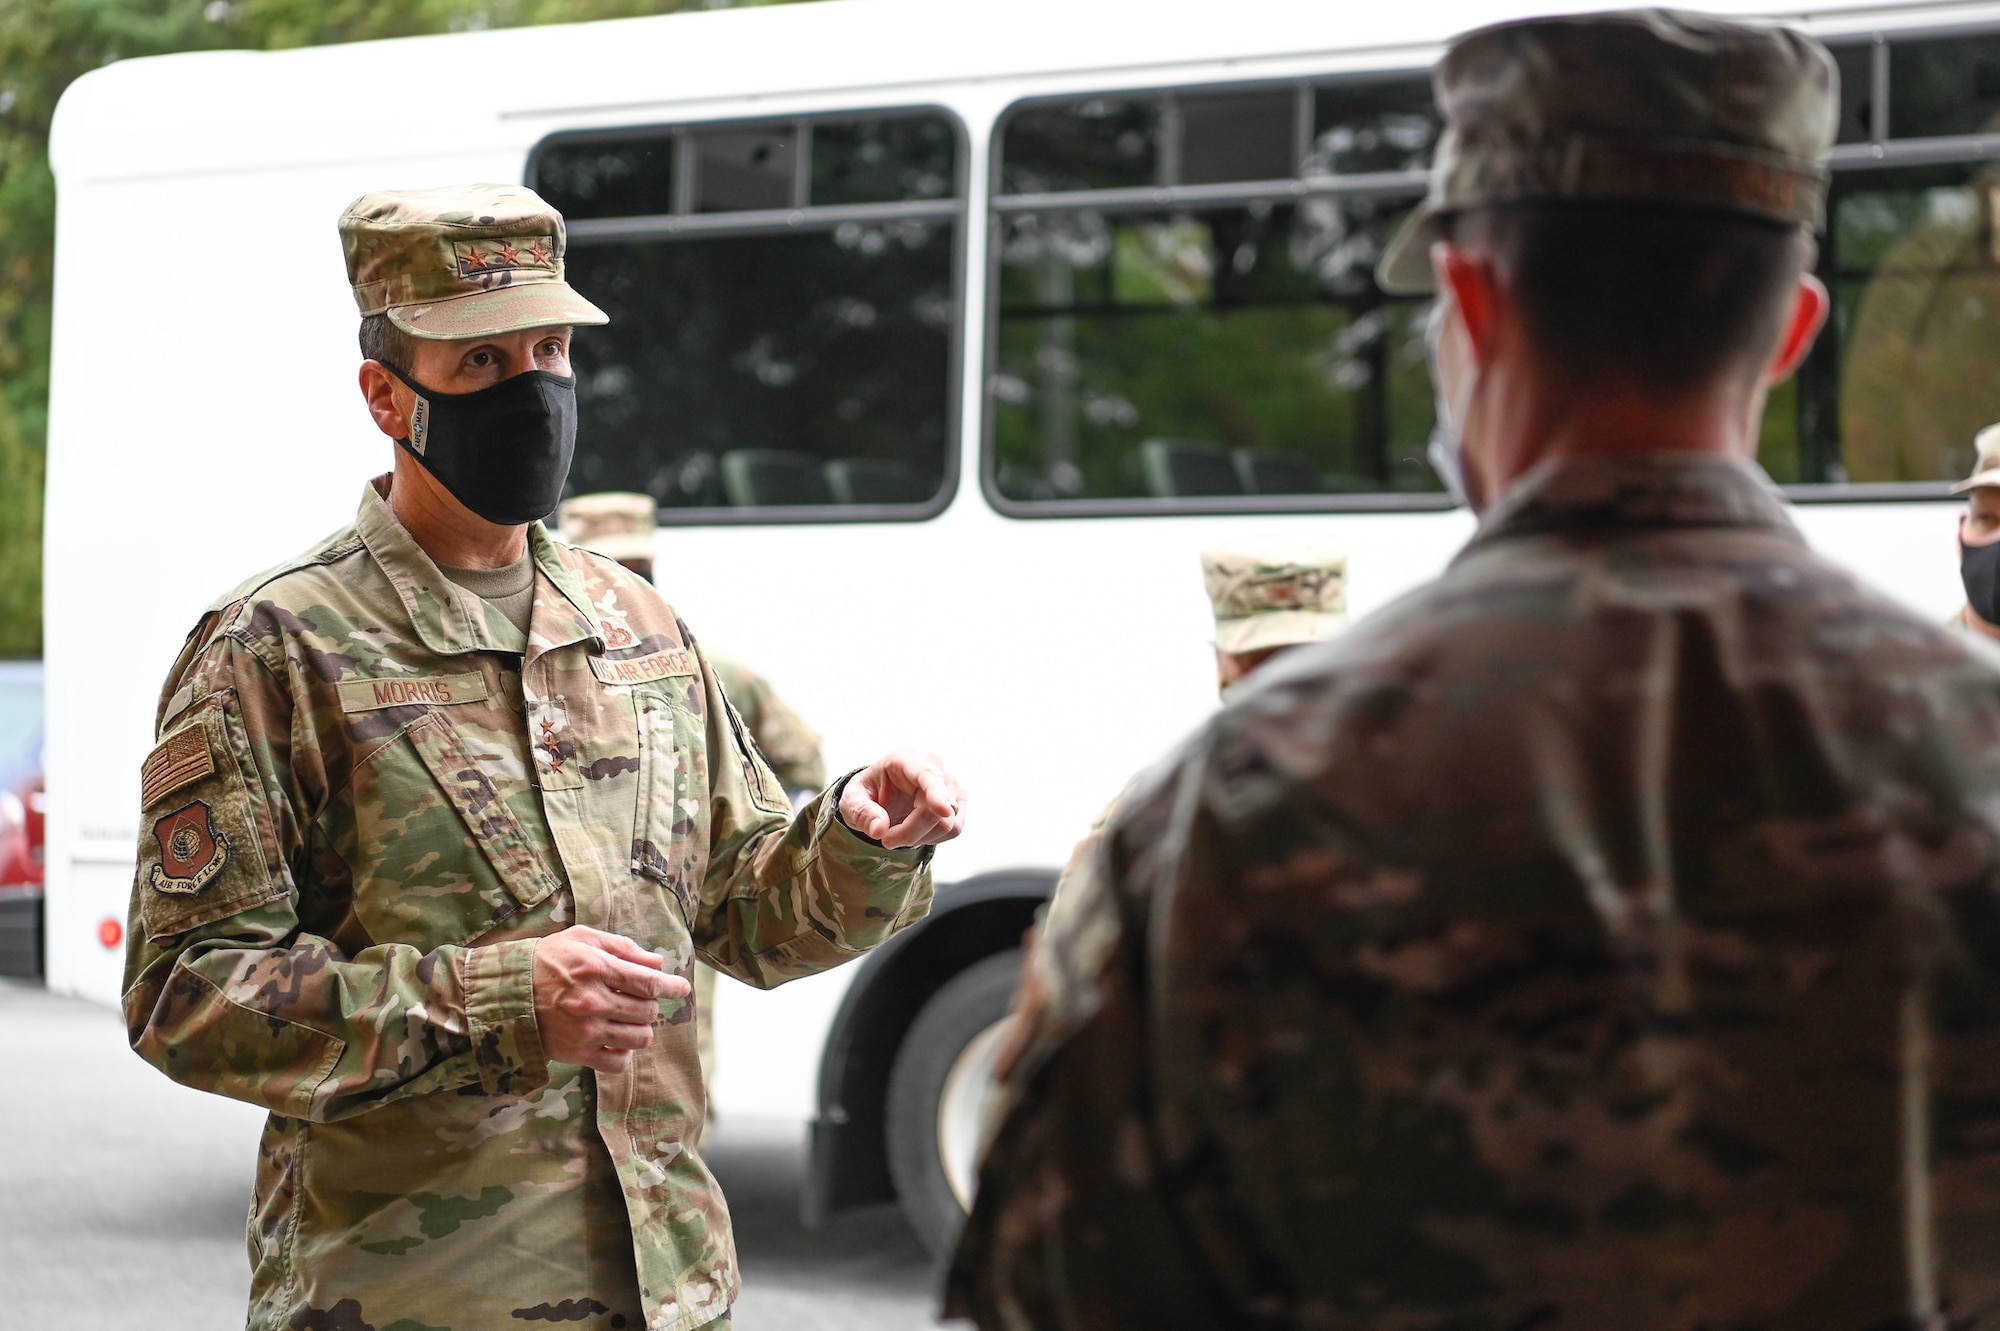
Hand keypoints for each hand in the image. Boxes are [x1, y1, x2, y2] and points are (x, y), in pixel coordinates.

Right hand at [531, 926, 689, 1073]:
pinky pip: (618, 1062)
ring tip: (627, 1019)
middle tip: (638, 999)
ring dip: (641, 1028)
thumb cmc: (547, 960)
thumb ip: (623, 947)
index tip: (682, 988)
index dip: (672, 986)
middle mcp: (594, 1002)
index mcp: (597, 969)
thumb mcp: (582, 939)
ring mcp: (586, 1030)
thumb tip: (657, 962)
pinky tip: (615, 1039)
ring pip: (639, 1038)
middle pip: (648, 1011)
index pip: (649, 983)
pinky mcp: (577, 1053)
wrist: (505, 993)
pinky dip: (624, 1053)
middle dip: (650, 1005)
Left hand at [838, 749, 966, 849]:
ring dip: (920, 837)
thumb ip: (861, 813)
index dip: (936, 793)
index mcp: (904, 759)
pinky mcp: (958, 800)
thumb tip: (879, 829)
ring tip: (898, 833)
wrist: (881, 795)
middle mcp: (933, 766)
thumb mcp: (851, 801)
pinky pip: (954, 828)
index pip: (927, 775)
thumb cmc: (867, 793)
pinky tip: (916, 831)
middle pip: (935, 809)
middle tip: (886, 839)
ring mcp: (950, 783)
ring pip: (947, 822)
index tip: (942, 810)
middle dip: (910, 832)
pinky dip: (932, 838)